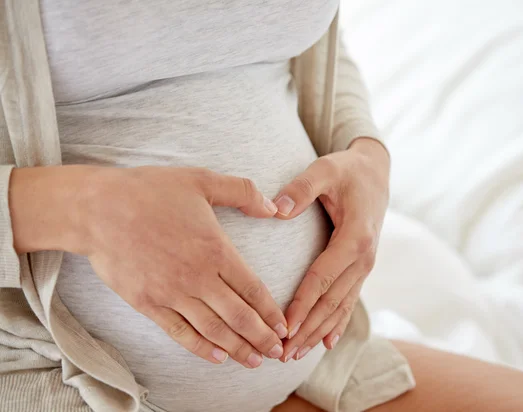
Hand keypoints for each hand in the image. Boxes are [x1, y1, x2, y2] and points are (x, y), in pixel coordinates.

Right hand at [75, 166, 287, 367]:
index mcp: (215, 250)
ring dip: (237, 349)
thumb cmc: (149, 191)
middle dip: (262, 337)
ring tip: (255, 361)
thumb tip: (274, 208)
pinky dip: (200, 348)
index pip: (253, 289)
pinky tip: (217, 357)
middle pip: (238, 316)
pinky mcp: (147, 304)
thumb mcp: (201, 180)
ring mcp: (171, 294)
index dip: (271, 312)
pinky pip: (179, 333)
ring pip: (213, 330)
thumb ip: (243, 193)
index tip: (284, 327)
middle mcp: (197, 278)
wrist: (96, 209)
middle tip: (278, 353)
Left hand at [272, 138, 389, 361]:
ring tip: (294, 355)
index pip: (323, 277)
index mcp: (355, 237)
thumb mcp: (325, 169)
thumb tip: (275, 209)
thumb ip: (301, 188)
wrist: (375, 172)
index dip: (303, 304)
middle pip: (331, 301)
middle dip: (307, 329)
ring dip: (318, 333)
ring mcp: (365, 266)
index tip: (284, 326)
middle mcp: (364, 258)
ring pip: (340, 307)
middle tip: (281, 353)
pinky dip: (336, 324)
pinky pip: (349, 301)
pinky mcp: (361, 268)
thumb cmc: (347, 171)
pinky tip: (325, 344)